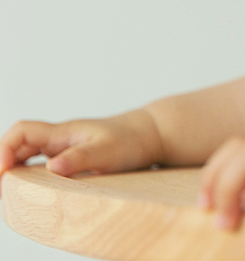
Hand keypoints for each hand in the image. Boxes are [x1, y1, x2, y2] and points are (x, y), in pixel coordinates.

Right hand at [0, 110, 163, 188]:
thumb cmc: (130, 140)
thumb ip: (80, 158)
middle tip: (1, 190)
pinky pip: (39, 165)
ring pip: (26, 155)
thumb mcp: (107, 151)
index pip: (21, 131)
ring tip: (6, 193)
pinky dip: (28, 175)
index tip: (4, 171)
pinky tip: (27, 191)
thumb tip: (53, 167)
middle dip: (2, 163)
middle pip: (18, 144)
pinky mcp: (70, 159)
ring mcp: (63, 148)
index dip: (4, 149)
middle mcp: (59, 138)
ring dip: (12, 170)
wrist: (150, 135)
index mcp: (62, 132)